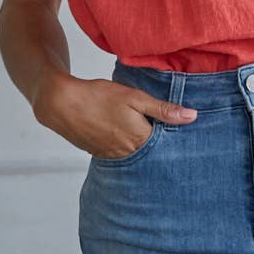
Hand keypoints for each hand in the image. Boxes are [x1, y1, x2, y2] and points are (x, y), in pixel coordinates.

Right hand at [32, 70, 197, 158]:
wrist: (61, 104)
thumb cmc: (98, 96)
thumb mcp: (134, 97)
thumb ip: (163, 109)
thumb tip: (192, 117)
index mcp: (140, 139)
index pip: (167, 145)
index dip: (176, 138)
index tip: (187, 134)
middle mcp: (128, 154)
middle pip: (153, 153)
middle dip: (162, 145)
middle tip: (169, 135)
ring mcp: (113, 156)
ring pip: (137, 155)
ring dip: (144, 147)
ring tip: (149, 134)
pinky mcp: (101, 154)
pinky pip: (122, 155)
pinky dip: (128, 148)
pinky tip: (127, 135)